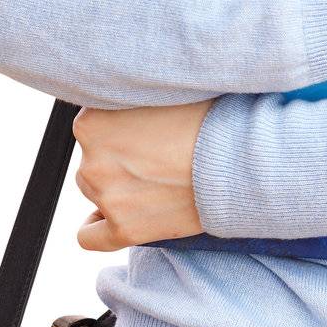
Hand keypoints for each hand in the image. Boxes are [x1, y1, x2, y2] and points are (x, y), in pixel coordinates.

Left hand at [73, 99, 214, 251]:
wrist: (238, 160)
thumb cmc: (208, 118)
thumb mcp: (162, 91)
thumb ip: (133, 94)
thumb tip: (129, 95)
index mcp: (92, 121)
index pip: (92, 121)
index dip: (120, 123)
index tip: (144, 125)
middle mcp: (91, 160)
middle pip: (92, 158)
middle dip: (117, 154)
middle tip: (154, 151)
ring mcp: (106, 197)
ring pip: (94, 191)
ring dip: (116, 184)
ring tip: (154, 178)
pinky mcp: (123, 229)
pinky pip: (89, 236)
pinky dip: (98, 226)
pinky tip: (118, 214)